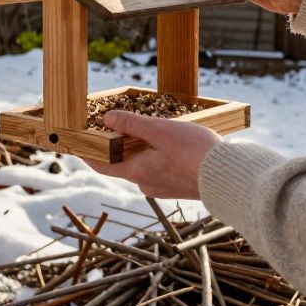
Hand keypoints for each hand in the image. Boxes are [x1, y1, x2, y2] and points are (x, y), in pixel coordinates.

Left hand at [85, 110, 220, 198]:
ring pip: (144, 165)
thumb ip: (132, 124)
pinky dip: (157, 155)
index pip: (102, 167)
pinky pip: (160, 169)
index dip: (87, 155)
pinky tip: (170, 143)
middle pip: (123, 164)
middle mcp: (147, 184)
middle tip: (114, 127)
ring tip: (145, 130)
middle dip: (118, 147)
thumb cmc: (195, 153)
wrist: (229, 177)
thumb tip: (106, 119)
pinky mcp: (180, 185)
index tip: (77, 145)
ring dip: (141, 150)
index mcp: (137, 173)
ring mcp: (164, 187)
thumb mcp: (160, 131)